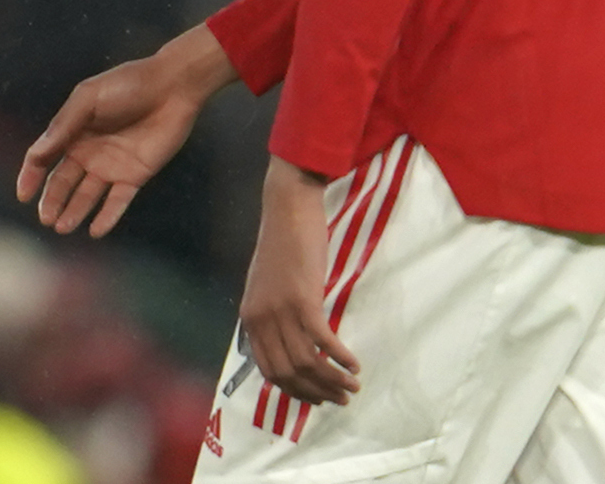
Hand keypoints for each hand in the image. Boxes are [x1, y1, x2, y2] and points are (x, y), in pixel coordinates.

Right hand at [18, 25, 234, 236]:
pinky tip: (96, 231)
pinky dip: (107, 217)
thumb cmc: (129, 84)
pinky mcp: (136, 174)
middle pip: (63, 183)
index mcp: (73, 133)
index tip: (24, 194)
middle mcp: (89, 152)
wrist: (175, 85)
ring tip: (63, 227)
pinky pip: (118, 201)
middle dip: (53, 201)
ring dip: (75, 212)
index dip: (31, 177)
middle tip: (46, 218)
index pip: (44, 160)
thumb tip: (36, 154)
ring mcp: (112, 165)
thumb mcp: (90, 98)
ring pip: (87, 196)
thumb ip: (64, 125)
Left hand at [240, 159, 361, 404]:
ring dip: (331, 380)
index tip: (316, 397)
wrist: (287, 206)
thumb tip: (291, 333)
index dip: (294, 390)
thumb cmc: (284, 239)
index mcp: (250, 319)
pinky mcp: (303, 298)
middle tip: (340, 398)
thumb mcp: (270, 281)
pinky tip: (354, 364)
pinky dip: (339, 357)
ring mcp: (280, 310)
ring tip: (352, 386)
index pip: (269, 370)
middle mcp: (261, 320)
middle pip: (287, 372)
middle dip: (315, 392)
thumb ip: (274, 309)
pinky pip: (321, 340)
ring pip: (305, 361)